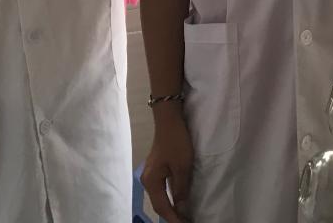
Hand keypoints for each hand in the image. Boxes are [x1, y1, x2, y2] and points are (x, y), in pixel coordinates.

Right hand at [143, 107, 193, 222]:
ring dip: (171, 208)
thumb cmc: (176, 142)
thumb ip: (181, 189)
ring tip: (182, 216)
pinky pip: (162, 189)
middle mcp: (147, 180)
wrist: (169, 120)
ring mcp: (151, 174)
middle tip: (185, 222)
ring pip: (160, 197)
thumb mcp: (182, 166)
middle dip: (171, 216)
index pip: (163, 207)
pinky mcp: (156, 169)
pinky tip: (178, 202)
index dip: (174, 219)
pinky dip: (170, 198)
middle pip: (159, 204)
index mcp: (151, 181)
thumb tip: (181, 209)